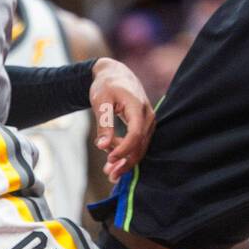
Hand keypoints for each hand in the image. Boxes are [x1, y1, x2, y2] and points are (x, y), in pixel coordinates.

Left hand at [89, 57, 155, 182]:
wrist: (116, 74)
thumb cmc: (107, 85)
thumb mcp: (100, 101)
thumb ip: (104, 123)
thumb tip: (102, 146)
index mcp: (137, 106)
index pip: (135, 134)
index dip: (123, 149)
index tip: (109, 158)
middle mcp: (148, 115)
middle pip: (141, 144)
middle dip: (125, 161)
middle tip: (109, 174)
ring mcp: (148, 121)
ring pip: (141, 147)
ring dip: (126, 161)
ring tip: (109, 173)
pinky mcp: (144, 126)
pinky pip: (139, 143)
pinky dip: (127, 154)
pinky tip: (114, 163)